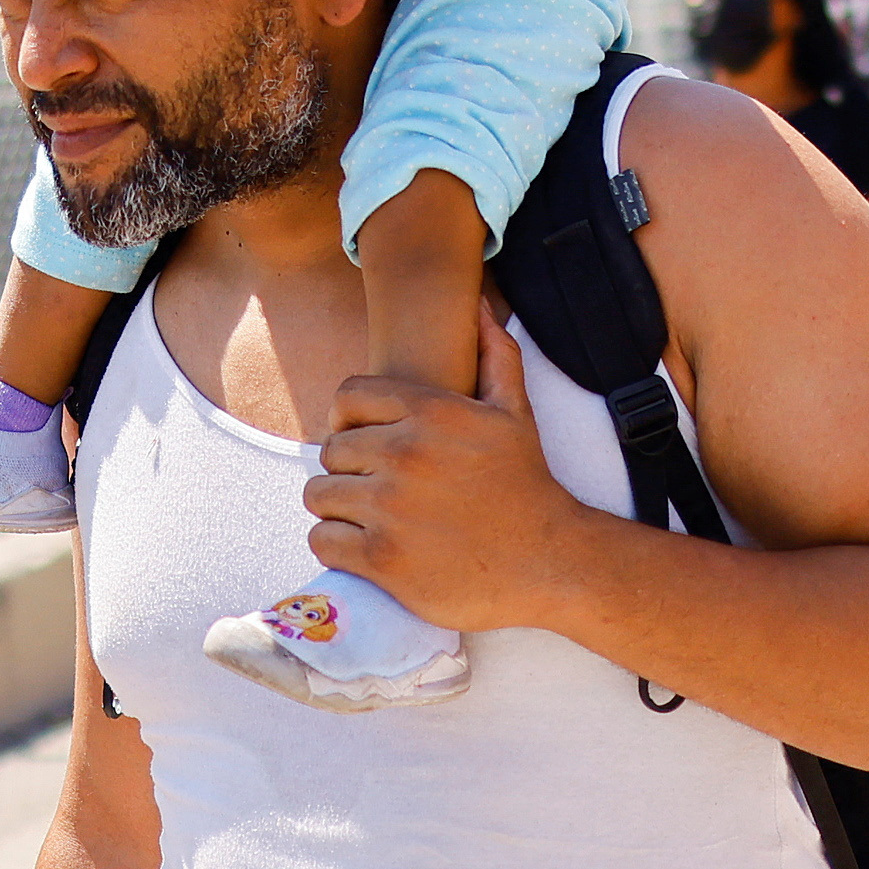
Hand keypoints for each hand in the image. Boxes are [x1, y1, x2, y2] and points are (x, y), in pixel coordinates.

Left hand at [302, 310, 605, 634]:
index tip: (363, 442)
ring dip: (337, 507)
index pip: (347, 397)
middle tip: (374, 487)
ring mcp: (390, 509)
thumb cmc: (527, 485)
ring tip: (366, 517)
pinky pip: (323, 540)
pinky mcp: (382, 559)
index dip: (348, 419)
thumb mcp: (515, 412)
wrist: (549, 561)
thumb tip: (475, 306)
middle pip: (331, 450)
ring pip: (319, 494)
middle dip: (348, 469)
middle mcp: (406, 455)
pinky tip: (364, 547)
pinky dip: (336, 545)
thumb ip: (494, 354)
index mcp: (431, 413)